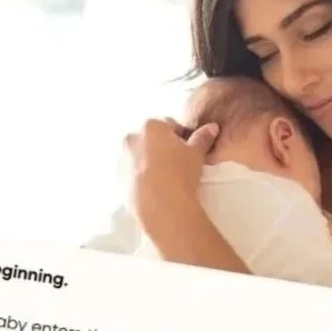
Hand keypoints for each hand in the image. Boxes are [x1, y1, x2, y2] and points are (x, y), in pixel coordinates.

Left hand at [126, 117, 218, 241]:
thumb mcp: (196, 153)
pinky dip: (141, 177)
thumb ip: (203, 138)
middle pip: (150, 139)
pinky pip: (133, 174)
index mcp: (150, 126)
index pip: (167, 125)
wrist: (160, 205)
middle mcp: (131, 138)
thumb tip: (212, 127)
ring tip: (167, 178)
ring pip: (139, 156)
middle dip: (161, 147)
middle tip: (177, 162)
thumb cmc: (180, 172)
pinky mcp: (119, 180)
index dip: (180, 136)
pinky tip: (155, 188)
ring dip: (150, 162)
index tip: (188, 149)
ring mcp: (122, 159)